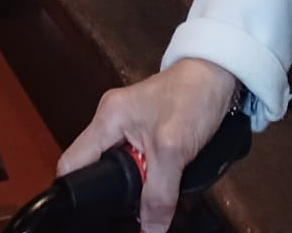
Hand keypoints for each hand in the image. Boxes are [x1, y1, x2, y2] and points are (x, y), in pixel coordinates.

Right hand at [56, 60, 237, 232]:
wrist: (219, 74)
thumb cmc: (193, 97)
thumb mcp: (174, 150)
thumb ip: (158, 194)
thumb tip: (149, 232)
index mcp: (107, 119)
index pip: (72, 163)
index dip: (77, 193)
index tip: (90, 216)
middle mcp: (110, 122)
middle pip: (93, 170)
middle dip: (107, 194)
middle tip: (123, 214)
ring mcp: (126, 126)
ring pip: (115, 170)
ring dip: (129, 188)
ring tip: (141, 205)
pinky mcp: (143, 131)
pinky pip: (132, 164)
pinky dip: (142, 180)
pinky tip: (153, 191)